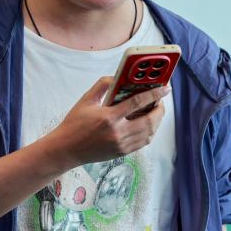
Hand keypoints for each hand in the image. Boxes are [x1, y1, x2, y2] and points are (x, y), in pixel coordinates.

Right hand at [46, 76, 170, 168]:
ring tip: (156, 110)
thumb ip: (103, 85)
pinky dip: (150, 132)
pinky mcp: (122, 153)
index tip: (164, 88)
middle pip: (149, 121)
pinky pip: (143, 142)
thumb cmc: (75, 123)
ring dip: (157, 121)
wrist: (66, 149)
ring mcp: (121, 145)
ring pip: (149, 133)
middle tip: (161, 100)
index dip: (154, 94)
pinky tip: (148, 123)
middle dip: (160, 109)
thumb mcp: (86, 100)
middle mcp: (118, 133)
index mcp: (109, 117)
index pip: (138, 103)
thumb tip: (119, 77)